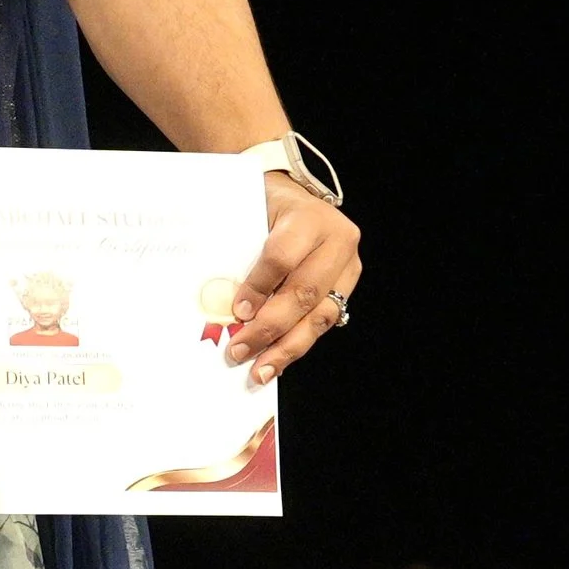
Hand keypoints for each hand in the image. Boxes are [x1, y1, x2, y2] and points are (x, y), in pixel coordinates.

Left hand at [225, 182, 362, 382]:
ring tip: (261, 370)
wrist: (294, 198)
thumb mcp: (249, 216)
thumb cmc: (264, 206)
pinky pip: (323, 321)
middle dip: (269, 328)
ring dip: (287, 348)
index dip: (258, 287)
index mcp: (309, 216)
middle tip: (240, 351)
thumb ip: (239, 254)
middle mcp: (337, 240)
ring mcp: (348, 265)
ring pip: (319, 315)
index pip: (282, 257)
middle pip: (304, 292)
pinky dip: (297, 344)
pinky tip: (277, 361)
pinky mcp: (347, 286)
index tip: (235, 312)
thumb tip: (220, 304)